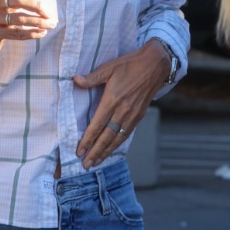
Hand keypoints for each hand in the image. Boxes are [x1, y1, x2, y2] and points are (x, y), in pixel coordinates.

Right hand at [0, 0, 59, 49]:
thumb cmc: (1, 15)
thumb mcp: (10, 3)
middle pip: (16, 0)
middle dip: (36, 6)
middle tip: (49, 12)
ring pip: (18, 18)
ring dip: (38, 22)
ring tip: (51, 24)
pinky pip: (15, 33)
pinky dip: (31, 33)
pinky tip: (42, 33)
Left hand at [72, 40, 169, 168]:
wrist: (155, 65)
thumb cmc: (130, 64)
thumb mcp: (109, 67)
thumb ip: (92, 78)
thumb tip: (75, 80)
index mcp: (113, 99)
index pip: (97, 124)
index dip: (87, 139)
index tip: (79, 151)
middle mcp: (123, 110)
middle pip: (107, 136)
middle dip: (95, 152)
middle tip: (85, 165)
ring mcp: (132, 115)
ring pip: (117, 138)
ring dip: (106, 152)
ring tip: (96, 162)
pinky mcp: (139, 115)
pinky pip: (126, 133)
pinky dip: (118, 144)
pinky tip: (111, 150)